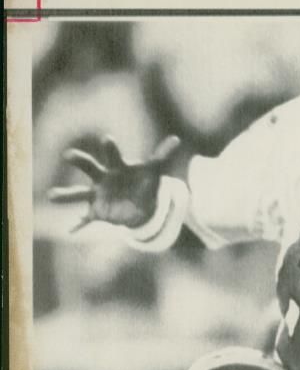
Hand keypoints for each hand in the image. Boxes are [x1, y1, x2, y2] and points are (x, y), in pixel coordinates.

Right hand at [49, 135, 180, 229]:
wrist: (139, 205)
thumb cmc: (143, 184)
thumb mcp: (154, 173)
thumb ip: (162, 156)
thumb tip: (177, 139)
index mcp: (115, 167)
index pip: (112, 156)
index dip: (110, 148)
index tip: (108, 139)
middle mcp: (102, 179)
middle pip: (89, 168)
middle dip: (80, 161)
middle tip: (69, 155)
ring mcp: (97, 196)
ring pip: (78, 194)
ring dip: (65, 195)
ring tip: (51, 195)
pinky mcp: (97, 212)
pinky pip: (85, 220)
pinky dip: (78, 225)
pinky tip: (69, 230)